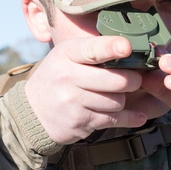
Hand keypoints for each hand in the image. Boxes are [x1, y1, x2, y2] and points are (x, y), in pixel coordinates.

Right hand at [25, 36, 147, 144]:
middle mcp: (67, 77)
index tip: (126, 47)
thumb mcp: (66, 56)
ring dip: (122, 100)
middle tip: (134, 79)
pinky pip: (114, 119)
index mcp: (66, 54)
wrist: (33, 111)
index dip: (111, 47)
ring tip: (115, 96)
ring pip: (118, 101)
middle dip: (133, 80)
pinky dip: (129, 118)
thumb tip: (131, 49)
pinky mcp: (79, 122)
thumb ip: (93, 50)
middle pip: (117, 80)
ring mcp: (72, 102)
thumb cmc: (58, 77)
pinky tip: (138, 116)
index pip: (92, 49)